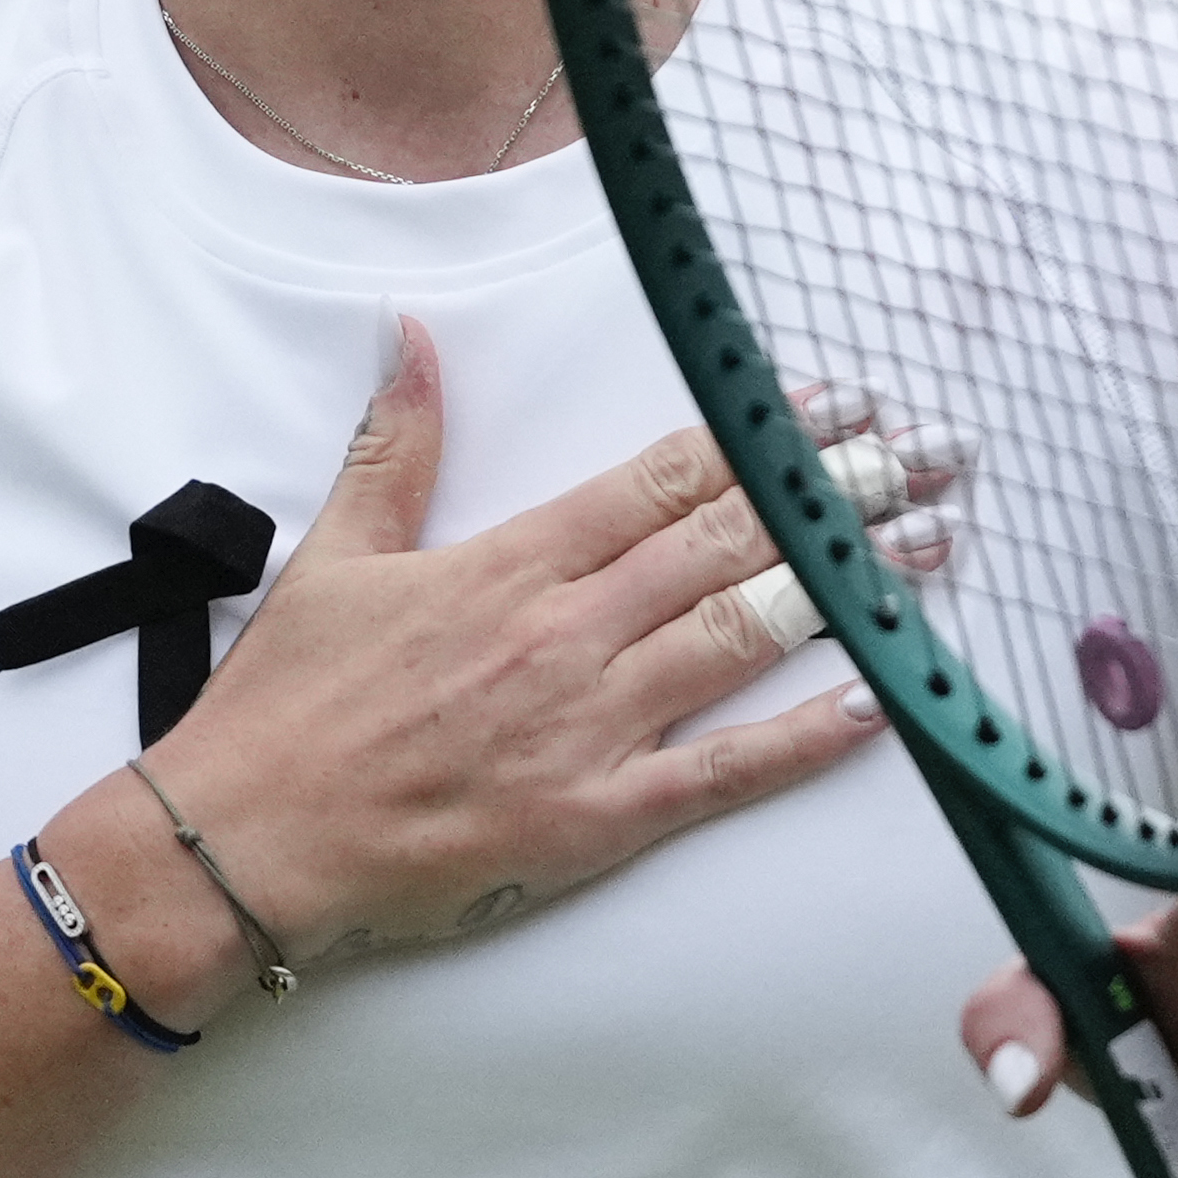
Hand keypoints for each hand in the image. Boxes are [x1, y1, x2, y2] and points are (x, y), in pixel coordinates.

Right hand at [126, 323, 906, 968]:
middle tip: (934, 452)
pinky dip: (807, 738)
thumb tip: (406, 335)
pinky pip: (723, 771)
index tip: (837, 401)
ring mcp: (586, 726)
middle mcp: (564, 632)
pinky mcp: (593, 818)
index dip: (760, 433)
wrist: (241, 843)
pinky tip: (884, 701)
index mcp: (510, 562)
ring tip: (936, 545)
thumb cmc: (286, 707)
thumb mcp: (336, 555)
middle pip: (730, 540)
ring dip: (848, 587)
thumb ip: (394, 444)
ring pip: (743, 635)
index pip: (663, 477)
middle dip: (840, 491)